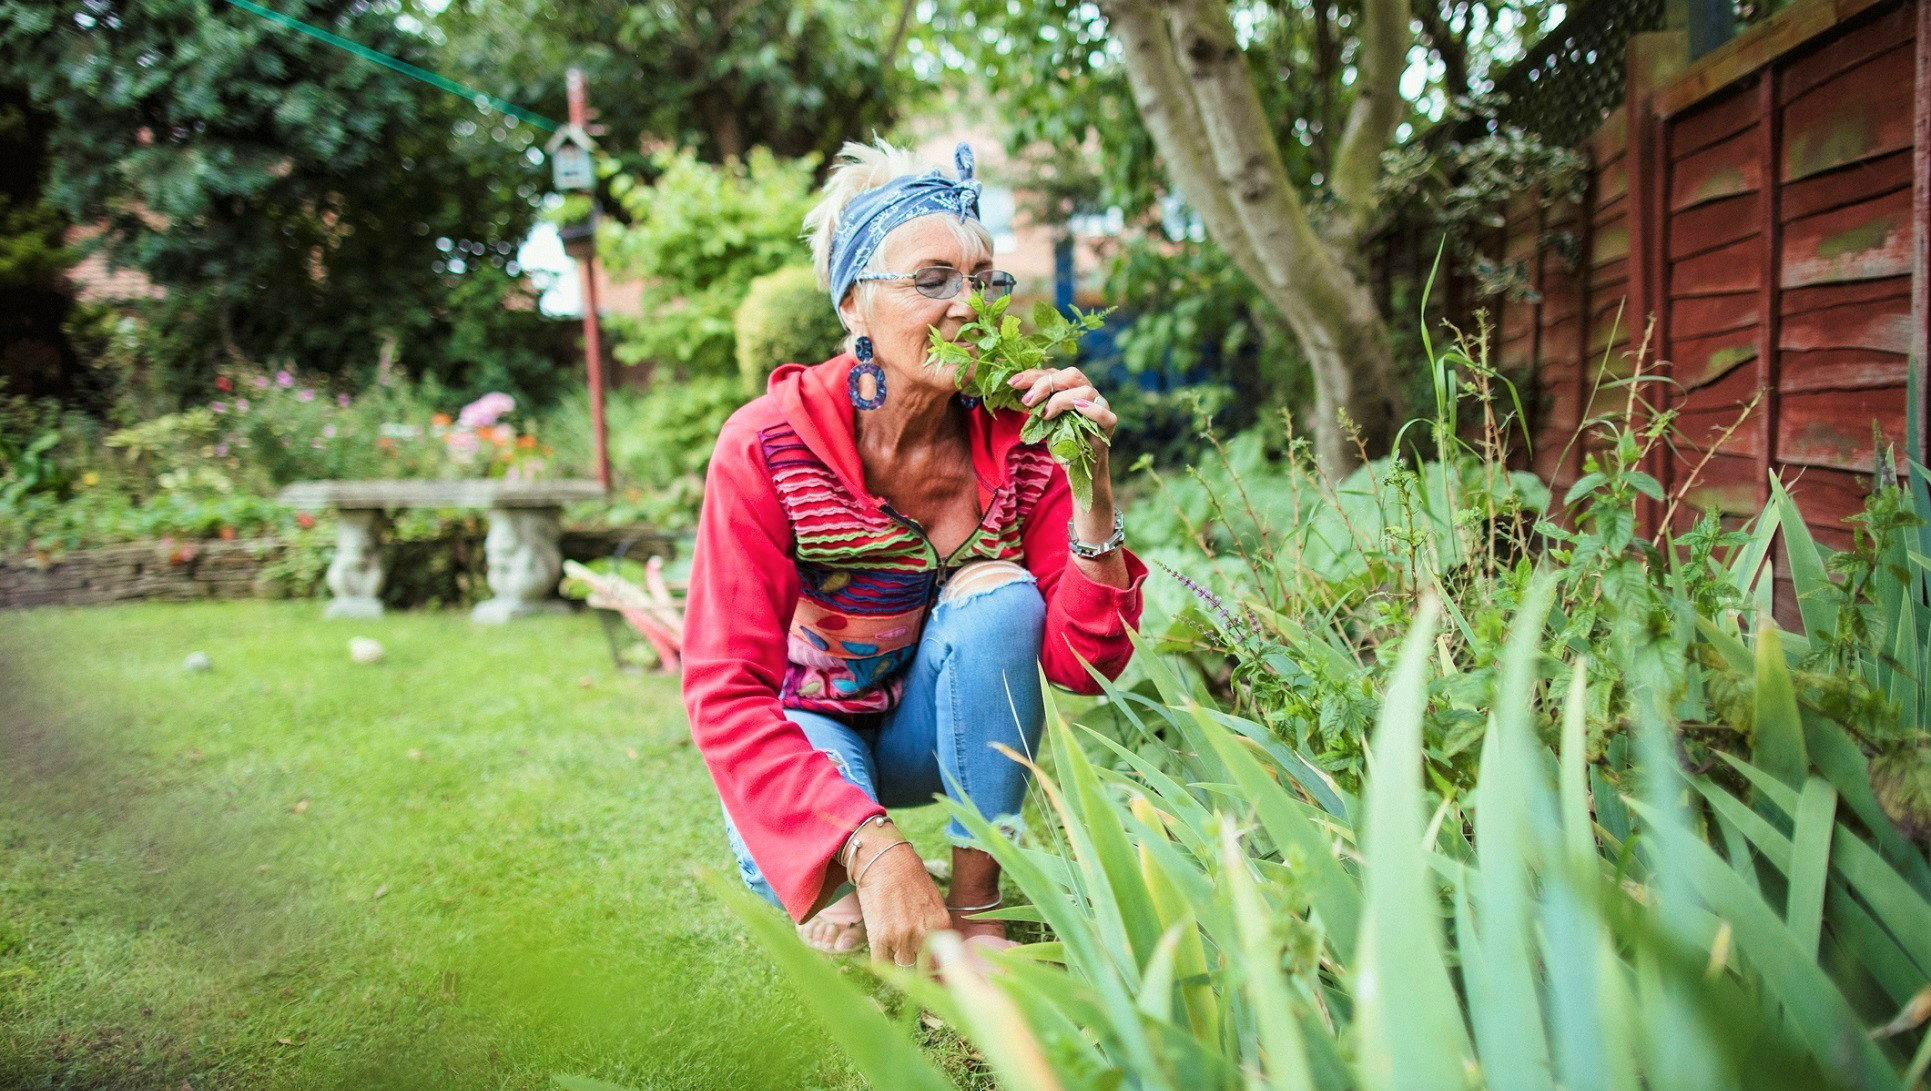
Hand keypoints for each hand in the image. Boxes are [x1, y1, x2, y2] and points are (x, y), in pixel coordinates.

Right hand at [846, 822, 950, 968]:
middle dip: (916, 970)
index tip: (929, 976)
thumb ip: (935, 926)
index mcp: (942, 925)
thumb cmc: (908, 876)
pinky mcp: (880, 937)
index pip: (943, 961)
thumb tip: (936, 948)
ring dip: (896, 964)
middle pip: (922, 969)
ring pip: (901, 967)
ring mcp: (902, 938)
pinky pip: (881, 964)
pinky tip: (880, 957)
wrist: (885, 861)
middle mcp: (925, 935)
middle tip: (910, 970)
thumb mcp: (933, 901)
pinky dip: (880, 964)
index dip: (935, 972)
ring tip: (892, 956)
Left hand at [1007, 365, 1117, 451]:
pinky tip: (1076, 410)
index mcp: (1072, 389)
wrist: (1078, 469)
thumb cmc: (1061, 443)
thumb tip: (1016, 390)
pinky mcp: (1108, 427)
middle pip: (1071, 375)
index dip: (1033, 375)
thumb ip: (1037, 405)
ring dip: (1061, 399)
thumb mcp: (1044, 422)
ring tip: (1045, 414)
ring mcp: (1100, 408)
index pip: (1054, 373)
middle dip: (1045, 384)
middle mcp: (1087, 394)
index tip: (1013, 383)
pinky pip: (1104, 414)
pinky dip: (1090, 410)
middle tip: (1028, 401)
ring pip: (1086, 391)